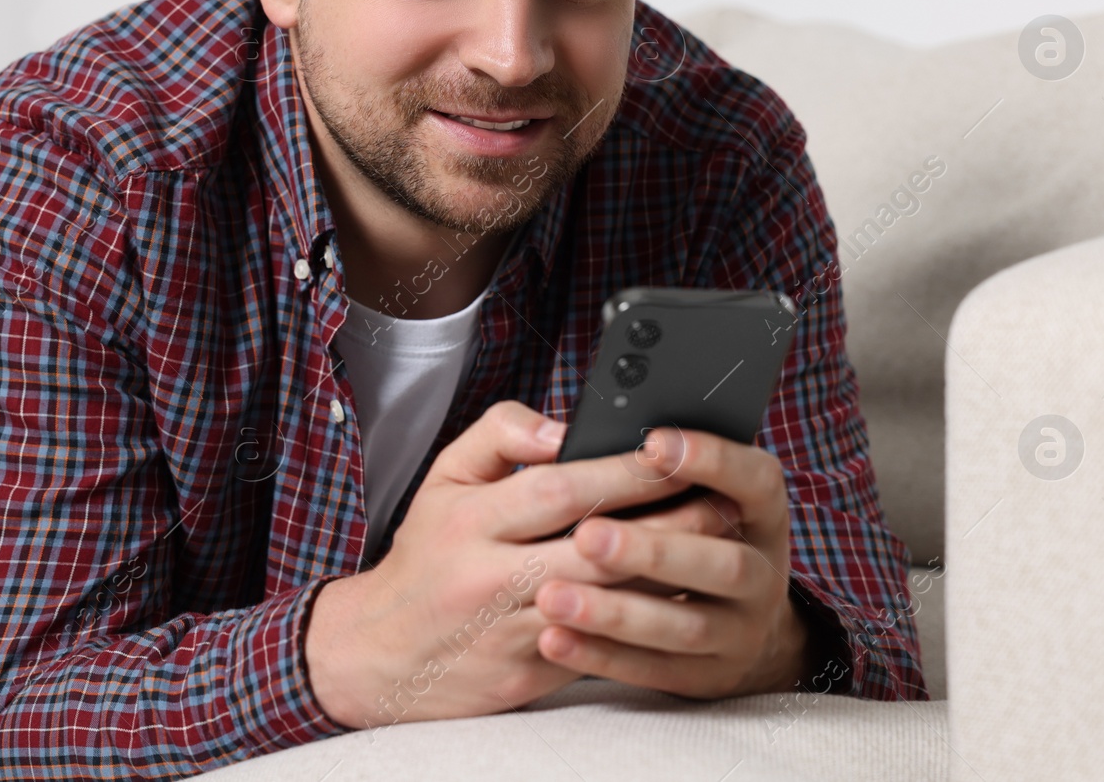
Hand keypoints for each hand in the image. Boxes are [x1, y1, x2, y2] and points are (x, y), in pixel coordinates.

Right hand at [305, 401, 698, 727]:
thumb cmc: (428, 555)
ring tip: (718, 544)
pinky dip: (644, 621)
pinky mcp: (528, 675)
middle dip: (666, 522)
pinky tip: (684, 598)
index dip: (621, 472)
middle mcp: (488, 575)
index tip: (670, 454)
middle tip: (721, 499)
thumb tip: (561, 428)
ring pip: (606, 601)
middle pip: (595, 547)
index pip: (559, 488)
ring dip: (668, 573)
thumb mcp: (443, 479)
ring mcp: (510, 630)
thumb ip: (499, 434)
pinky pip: (599, 646)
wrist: (382, 654)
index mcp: (469, 519)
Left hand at [530, 426, 814, 697]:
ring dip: (616, 612)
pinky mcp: (708, 676)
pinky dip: (602, 656)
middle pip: (721, 563)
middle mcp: (762, 570)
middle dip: (652, 550)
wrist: (735, 623)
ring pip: (683, 626)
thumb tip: (571, 437)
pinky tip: (553, 638)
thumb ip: (642, 456)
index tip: (651, 442)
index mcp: (760, 510)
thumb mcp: (688, 487)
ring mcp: (741, 630)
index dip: (710, 460)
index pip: (753, 479)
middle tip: (587, 535)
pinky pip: (654, 670)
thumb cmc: (683, 528)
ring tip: (551, 596)